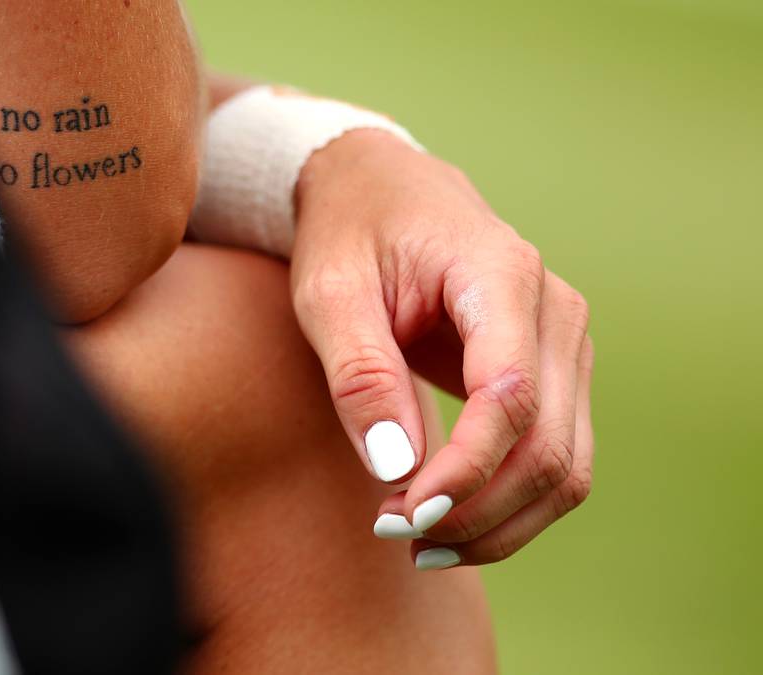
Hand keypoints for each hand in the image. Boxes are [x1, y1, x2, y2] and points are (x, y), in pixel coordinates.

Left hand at [290, 129, 593, 567]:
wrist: (379, 187)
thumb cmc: (348, 232)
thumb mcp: (329, 292)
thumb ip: (361, 375)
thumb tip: (396, 470)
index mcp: (500, 274)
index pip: (510, 396)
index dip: (465, 470)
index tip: (401, 514)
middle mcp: (553, 309)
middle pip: (549, 446)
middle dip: (477, 511)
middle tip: (396, 537)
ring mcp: (564, 343)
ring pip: (566, 466)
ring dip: (500, 523)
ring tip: (418, 543)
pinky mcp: (554, 372)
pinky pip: (555, 457)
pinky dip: (510, 504)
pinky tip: (446, 522)